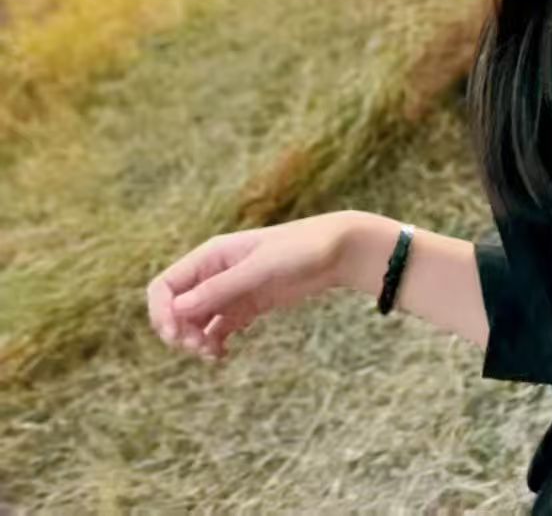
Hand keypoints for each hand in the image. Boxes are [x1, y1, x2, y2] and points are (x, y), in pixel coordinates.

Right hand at [146, 211, 359, 361]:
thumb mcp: (259, 268)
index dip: (161, 313)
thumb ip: (220, 288)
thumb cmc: (299, 249)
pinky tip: (223, 355)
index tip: (177, 336)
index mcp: (210, 256)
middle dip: (179, 333)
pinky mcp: (246, 306)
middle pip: (175, 308)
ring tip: (214, 355)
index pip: (165, 285)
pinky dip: (214, 344)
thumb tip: (177, 309)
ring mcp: (230, 291)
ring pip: (194, 322)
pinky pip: (217, 329)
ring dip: (195, 342)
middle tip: (200, 349)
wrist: (337, 251)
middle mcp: (214, 273)